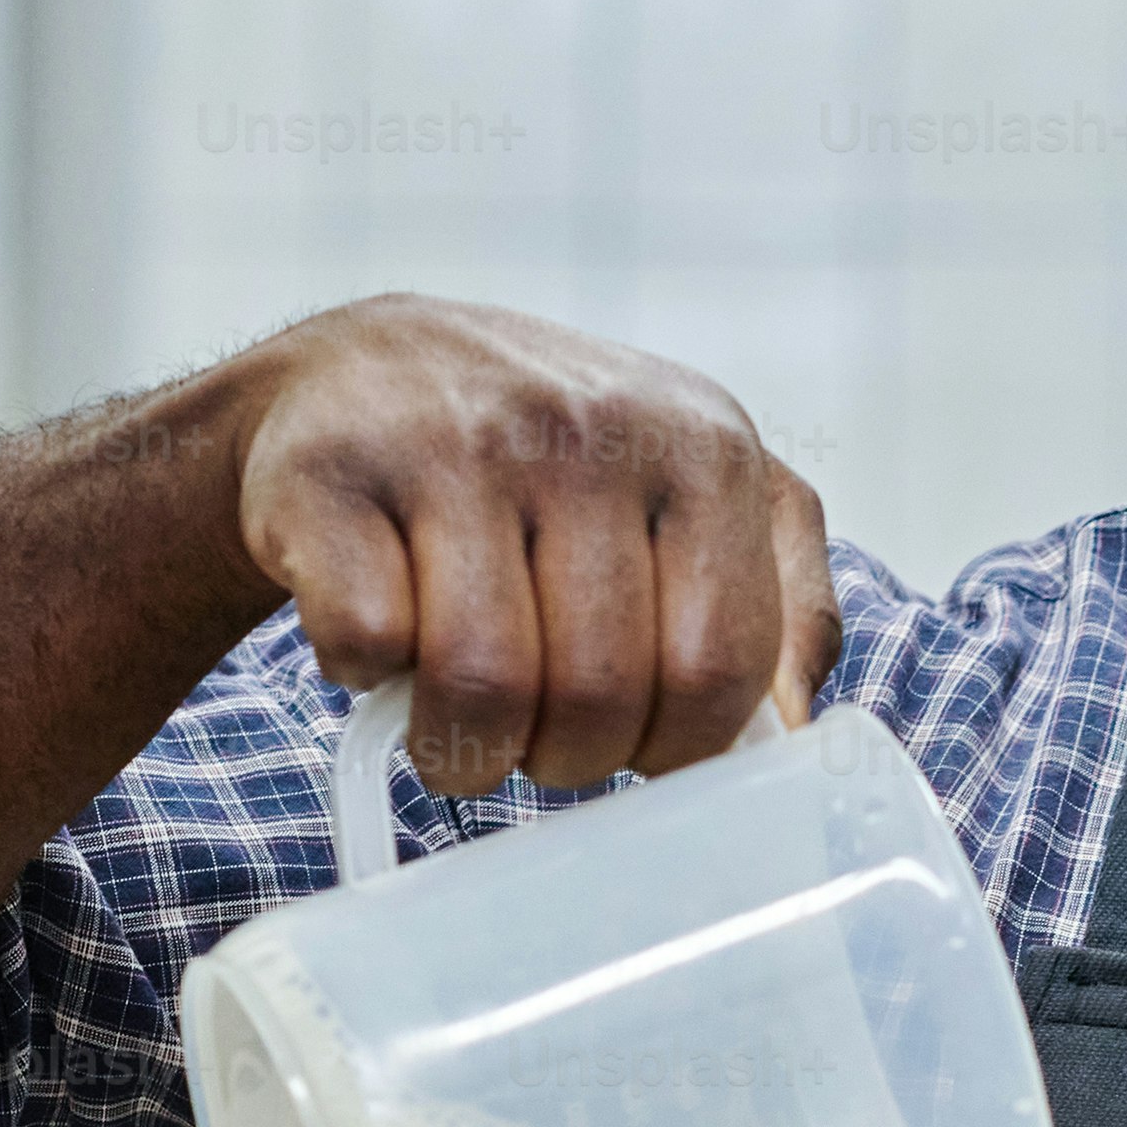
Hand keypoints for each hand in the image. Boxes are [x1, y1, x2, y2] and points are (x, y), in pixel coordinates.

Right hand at [234, 295, 839, 794]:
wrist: (361, 368)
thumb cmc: (555, 465)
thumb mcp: (700, 496)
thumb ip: (784, 607)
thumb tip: (797, 735)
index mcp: (702, 445)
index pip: (719, 667)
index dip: (675, 747)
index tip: (637, 745)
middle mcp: (584, 427)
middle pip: (599, 692)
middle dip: (568, 758)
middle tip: (540, 737)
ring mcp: (452, 442)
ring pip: (484, 685)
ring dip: (466, 748)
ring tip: (463, 721)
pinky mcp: (329, 471)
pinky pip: (368, 645)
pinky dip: (367, 677)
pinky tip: (381, 638)